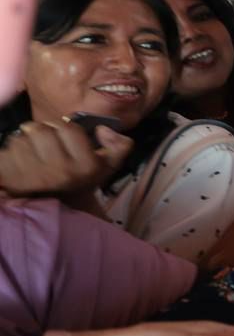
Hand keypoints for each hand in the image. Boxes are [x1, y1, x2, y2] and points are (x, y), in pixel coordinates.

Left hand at [0, 119, 132, 196]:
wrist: (56, 208)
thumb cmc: (79, 180)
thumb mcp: (108, 166)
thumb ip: (120, 145)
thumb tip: (103, 129)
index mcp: (86, 166)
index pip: (70, 127)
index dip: (65, 129)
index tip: (64, 139)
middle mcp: (61, 172)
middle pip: (43, 129)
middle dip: (43, 132)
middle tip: (46, 145)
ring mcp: (34, 176)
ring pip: (24, 137)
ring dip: (26, 141)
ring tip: (33, 154)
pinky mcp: (11, 177)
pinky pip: (8, 149)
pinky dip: (11, 152)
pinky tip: (19, 164)